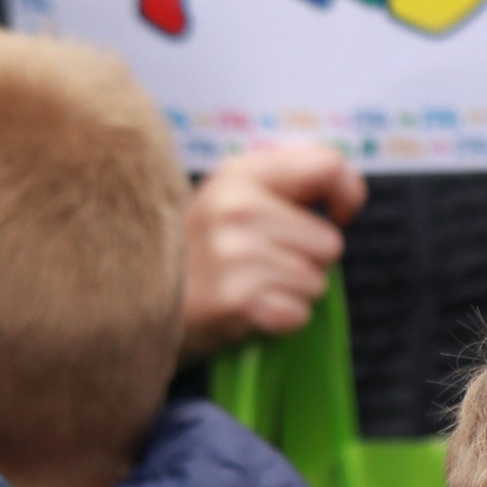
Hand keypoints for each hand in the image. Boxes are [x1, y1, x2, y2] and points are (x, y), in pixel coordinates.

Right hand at [181, 144, 364, 354]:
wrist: (137, 303)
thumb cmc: (199, 253)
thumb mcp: (230, 198)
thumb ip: (284, 183)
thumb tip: (346, 195)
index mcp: (240, 174)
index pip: (328, 166)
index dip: (349, 194)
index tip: (339, 214)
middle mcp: (237, 207)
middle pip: (329, 243)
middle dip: (308, 261)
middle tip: (262, 265)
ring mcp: (235, 253)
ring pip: (316, 282)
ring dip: (292, 293)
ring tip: (250, 287)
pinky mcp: (236, 299)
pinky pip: (298, 314)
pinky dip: (280, 321)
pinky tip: (247, 310)